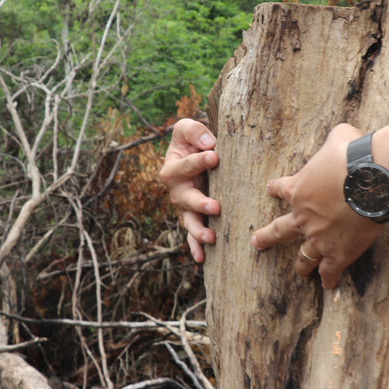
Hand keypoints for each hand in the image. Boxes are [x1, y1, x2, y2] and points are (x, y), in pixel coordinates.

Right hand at [159, 118, 220, 261]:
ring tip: (211, 238)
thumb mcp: (187, 129)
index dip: (200, 161)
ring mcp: (184, 208)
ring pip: (189, 221)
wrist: (194, 155)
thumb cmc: (192, 142)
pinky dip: (195, 247)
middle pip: (185, 199)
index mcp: (173, 168)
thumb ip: (194, 131)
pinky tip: (202, 259)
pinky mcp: (193, 218)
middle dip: (200, 203)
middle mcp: (176, 191)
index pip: (186, 165)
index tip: (215, 156)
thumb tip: (209, 145)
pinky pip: (192, 236)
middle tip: (216, 207)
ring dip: (198, 231)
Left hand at [252, 123, 382, 288]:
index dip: (275, 188)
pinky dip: (329, 278)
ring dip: (301, 266)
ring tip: (299, 273)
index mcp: (298, 189)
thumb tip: (345, 134)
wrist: (371, 181)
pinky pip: (330, 271)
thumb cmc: (355, 154)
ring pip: (303, 258)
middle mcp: (303, 217)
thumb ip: (336, 138)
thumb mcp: (340, 137)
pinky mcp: (338, 253)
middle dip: (266, 237)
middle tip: (256, 243)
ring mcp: (318, 238)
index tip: (270, 189)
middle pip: (279, 230)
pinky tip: (328, 285)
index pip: (280, 189)